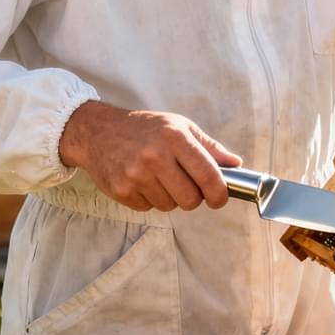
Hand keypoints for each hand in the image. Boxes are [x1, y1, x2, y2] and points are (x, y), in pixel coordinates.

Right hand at [58, 101, 241, 211]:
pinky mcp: (121, 190)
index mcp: (175, 138)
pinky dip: (150, 199)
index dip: (220, 193)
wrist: (98, 132)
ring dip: (171, 197)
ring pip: (170, 206)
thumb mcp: (180, 126)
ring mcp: (136, 175)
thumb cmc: (144, 128)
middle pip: (190, 199)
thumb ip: (209, 147)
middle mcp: (155, 157)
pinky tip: (143, 180)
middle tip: (188, 186)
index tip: (220, 198)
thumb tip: (236, 164)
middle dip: (194, 198)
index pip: (209, 176)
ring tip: (160, 177)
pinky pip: (149, 208)